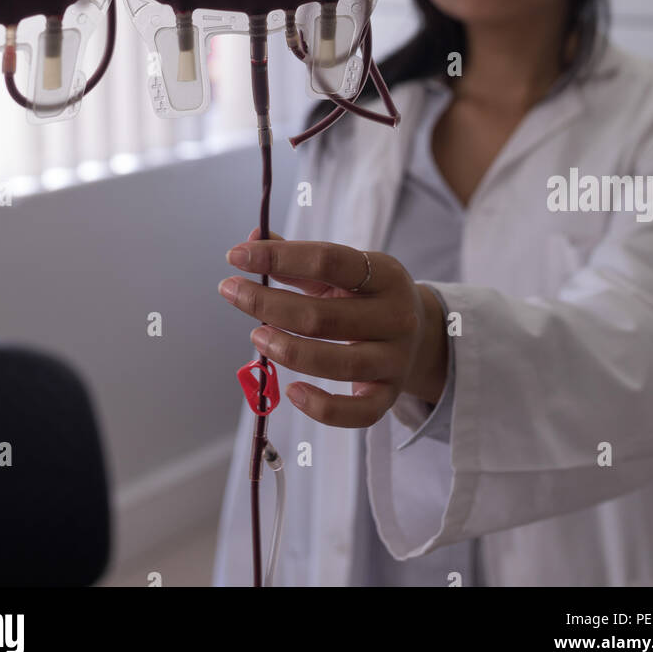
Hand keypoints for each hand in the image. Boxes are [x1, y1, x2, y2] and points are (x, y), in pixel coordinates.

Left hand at [218, 228, 446, 426]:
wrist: (421, 337)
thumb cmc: (366, 298)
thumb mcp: (343, 271)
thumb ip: (298, 258)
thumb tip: (251, 238)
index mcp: (385, 274)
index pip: (327, 260)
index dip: (278, 257)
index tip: (236, 255)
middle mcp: (396, 317)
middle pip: (322, 316)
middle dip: (267, 303)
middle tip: (231, 291)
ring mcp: (394, 360)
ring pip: (336, 363)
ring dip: (287, 350)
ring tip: (256, 335)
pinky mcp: (388, 397)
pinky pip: (355, 413)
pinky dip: (320, 407)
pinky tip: (290, 391)